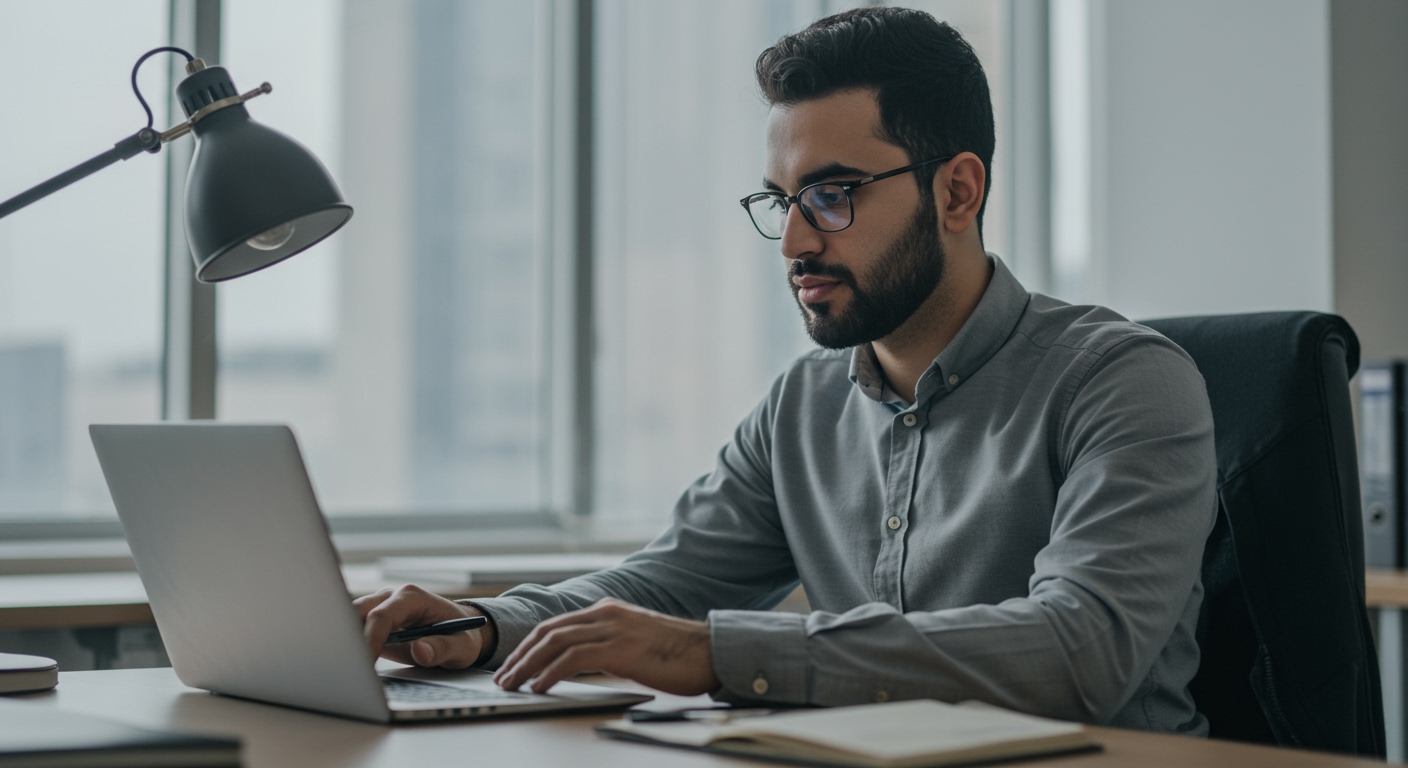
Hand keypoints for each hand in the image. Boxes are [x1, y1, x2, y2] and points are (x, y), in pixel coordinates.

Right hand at [355, 584, 494, 668]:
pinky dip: (348, 646)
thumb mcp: (461, 646)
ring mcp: (380, 607)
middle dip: (349, 639)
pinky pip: (353, 631)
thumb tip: (420, 650)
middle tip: (347, 670)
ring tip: (344, 669)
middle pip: (356, 613)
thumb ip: (442, 648)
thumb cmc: (462, 636)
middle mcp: (391, 597)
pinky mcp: (373, 622)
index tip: (365, 665)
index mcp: (412, 597)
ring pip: (349, 620)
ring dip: (345, 642)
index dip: (370, 640)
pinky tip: (346, 666)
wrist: (460, 633)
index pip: (382, 616)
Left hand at [493, 597, 719, 695]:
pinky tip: (539, 687)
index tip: (515, 664)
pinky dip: (550, 673)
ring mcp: (613, 628)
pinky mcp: (619, 648)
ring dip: (528, 665)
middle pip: (549, 631)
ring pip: (555, 643)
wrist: (710, 652)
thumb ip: (609, 644)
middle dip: (521, 655)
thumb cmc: (678, 654)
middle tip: (504, 676)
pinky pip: (573, 660)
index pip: (557, 625)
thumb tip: (581, 664)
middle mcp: (607, 613)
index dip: (531, 645)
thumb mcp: (636, 640)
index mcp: (609, 610)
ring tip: (513, 684)